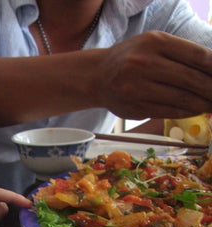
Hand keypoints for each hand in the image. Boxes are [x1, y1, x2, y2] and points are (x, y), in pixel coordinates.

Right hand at [97, 31, 211, 118]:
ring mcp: (137, 87)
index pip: (197, 56)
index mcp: (154, 42)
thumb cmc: (132, 59)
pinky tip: (196, 109)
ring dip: (203, 103)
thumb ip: (182, 55)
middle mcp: (144, 63)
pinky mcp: (135, 106)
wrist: (98, 76)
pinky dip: (186, 111)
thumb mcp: (154, 46)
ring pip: (181, 98)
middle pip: (191, 79)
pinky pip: (168, 111)